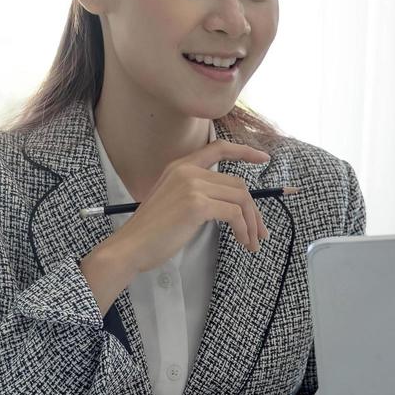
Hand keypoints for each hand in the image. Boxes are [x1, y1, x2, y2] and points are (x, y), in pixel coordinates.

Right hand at [81, 140, 270, 311]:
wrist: (130, 246)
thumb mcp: (175, 202)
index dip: (244, 152)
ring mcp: (192, 185)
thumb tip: (235, 204)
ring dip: (252, 223)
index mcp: (180, 166)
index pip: (218, 148)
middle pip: (238, 183)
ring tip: (252, 242)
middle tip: (260, 232)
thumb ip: (198, 193)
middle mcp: (187, 170)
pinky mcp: (196, 204)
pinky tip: (242, 242)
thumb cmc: (152, 232)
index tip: (263, 158)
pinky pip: (234, 214)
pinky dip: (244, 229)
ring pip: (241, 199)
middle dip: (254, 211)